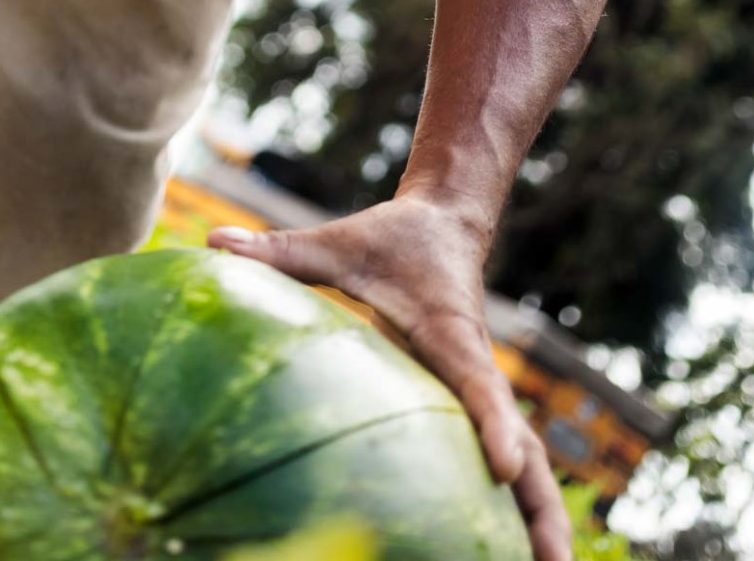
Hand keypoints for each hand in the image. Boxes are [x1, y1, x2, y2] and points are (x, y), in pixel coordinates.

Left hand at [209, 185, 571, 560]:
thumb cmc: (391, 238)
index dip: (494, 424)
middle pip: (522, 444)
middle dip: (541, 504)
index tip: (504, 468)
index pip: (478, 383)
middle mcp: (473, 367)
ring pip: (521, 458)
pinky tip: (495, 547)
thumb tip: (212, 239)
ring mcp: (475, 387)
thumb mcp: (336, 243)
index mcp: (450, 334)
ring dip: (536, 515)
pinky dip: (507, 501)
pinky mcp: (465, 397)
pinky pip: (490, 452)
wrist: (444, 225)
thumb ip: (281, 250)